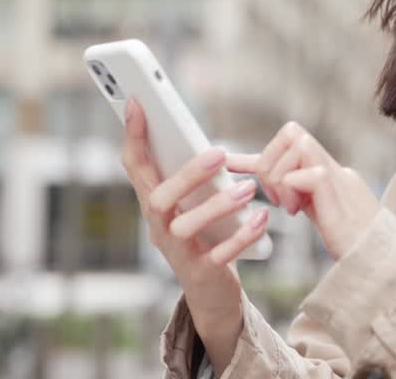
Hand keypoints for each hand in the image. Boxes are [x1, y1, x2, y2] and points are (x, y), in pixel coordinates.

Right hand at [119, 99, 269, 367]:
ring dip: (217, 205)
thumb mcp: (196, 202)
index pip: (135, 168)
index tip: (139, 102)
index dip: (133, 136)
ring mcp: (177, 253)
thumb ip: (194, 175)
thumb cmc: (206, 236)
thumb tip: (205, 140)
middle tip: (218, 153)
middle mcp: (158, 228)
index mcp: (156, 204)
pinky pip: (218, 256)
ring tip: (248, 189)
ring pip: (184, 228)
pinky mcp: (201, 274)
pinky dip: (241, 237)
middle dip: (186, 174)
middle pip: (157, 200)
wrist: (213, 293)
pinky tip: (261, 219)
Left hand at [228, 121, 379, 259]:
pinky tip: (295, 210)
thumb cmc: (351, 245)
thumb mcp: (320, 212)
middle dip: (270, 160)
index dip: (260, 152)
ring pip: (299, 146)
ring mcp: (339, 177)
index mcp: (329, 171)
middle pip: (293, 132)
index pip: (292, 142)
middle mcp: (335, 168)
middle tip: (274, 197)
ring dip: (280, 176)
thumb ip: (301, 195)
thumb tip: (279, 188)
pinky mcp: (339, 192)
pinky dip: (292, 188)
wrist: (378, 263)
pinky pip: (308, 172)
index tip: (231, 165)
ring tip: (288, 207)